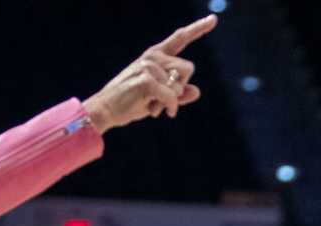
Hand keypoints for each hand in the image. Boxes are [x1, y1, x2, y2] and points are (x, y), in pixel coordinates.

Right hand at [87, 17, 212, 129]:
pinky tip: (155, 112)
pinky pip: (172, 96)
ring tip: (152, 105)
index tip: (213, 19)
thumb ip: (178, 95)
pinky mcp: (146, 79)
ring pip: (180, 84)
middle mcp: (153, 56)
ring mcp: (149, 65)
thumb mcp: (158, 98)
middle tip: (163, 100)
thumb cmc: (131, 103)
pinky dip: (169, 107)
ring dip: (171, 101)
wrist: (106, 110)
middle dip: (180, 87)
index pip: (180, 38)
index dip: (198, 29)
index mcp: (156, 55)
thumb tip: (196, 91)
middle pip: (187, 68)